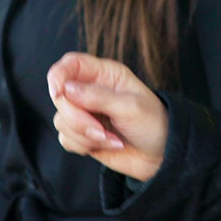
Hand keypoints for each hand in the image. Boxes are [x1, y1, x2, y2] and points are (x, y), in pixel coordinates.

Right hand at [47, 52, 168, 181]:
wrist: (162, 155)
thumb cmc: (154, 124)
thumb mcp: (130, 107)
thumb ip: (97, 97)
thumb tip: (66, 88)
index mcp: (105, 74)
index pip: (70, 64)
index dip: (58, 75)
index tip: (58, 93)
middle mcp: (92, 91)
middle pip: (61, 96)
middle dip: (77, 118)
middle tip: (100, 131)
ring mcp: (86, 114)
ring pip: (61, 120)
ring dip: (83, 135)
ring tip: (110, 138)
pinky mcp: (83, 135)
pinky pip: (66, 139)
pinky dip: (82, 146)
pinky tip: (105, 145)